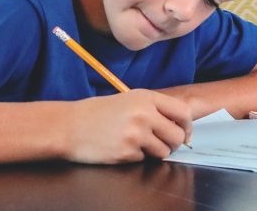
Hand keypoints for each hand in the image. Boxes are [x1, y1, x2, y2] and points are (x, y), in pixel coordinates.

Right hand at [64, 89, 192, 163]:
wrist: (69, 126)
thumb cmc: (98, 113)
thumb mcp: (128, 100)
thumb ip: (154, 109)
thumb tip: (180, 125)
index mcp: (146, 98)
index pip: (183, 112)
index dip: (187, 126)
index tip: (184, 133)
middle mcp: (144, 114)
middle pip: (177, 136)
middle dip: (173, 144)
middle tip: (162, 144)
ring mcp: (135, 134)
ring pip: (164, 152)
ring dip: (154, 153)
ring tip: (136, 144)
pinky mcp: (126, 152)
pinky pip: (144, 160)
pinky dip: (135, 157)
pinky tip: (120, 147)